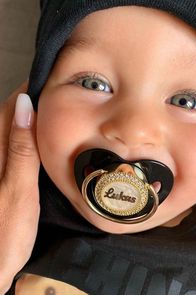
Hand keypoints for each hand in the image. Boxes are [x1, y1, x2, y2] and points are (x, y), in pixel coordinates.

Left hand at [0, 83, 39, 293]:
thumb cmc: (5, 232)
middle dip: (29, 100)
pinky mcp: (4, 177)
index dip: (28, 91)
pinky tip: (40, 137)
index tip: (46, 77)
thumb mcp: (18, 189)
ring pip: (11, 131)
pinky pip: (14, 147)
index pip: (11, 110)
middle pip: (9, 117)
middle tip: (53, 88)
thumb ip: (21, 148)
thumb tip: (25, 106)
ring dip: (29, 115)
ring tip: (51, 105)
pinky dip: (27, 136)